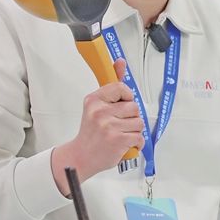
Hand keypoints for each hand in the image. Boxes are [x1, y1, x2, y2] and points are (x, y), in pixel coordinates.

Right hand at [51, 59, 144, 195]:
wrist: (80, 157)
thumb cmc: (91, 133)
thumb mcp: (96, 106)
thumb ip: (112, 87)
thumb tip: (120, 61)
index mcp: (94, 100)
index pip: (121, 87)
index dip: (126, 98)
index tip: (120, 106)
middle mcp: (100, 112)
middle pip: (134, 107)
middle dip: (131, 117)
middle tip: (118, 125)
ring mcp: (109, 126)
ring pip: (139, 122)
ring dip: (134, 131)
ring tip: (120, 135)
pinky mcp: (118, 140)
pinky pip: (140, 137)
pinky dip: (136, 144)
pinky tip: (124, 145)